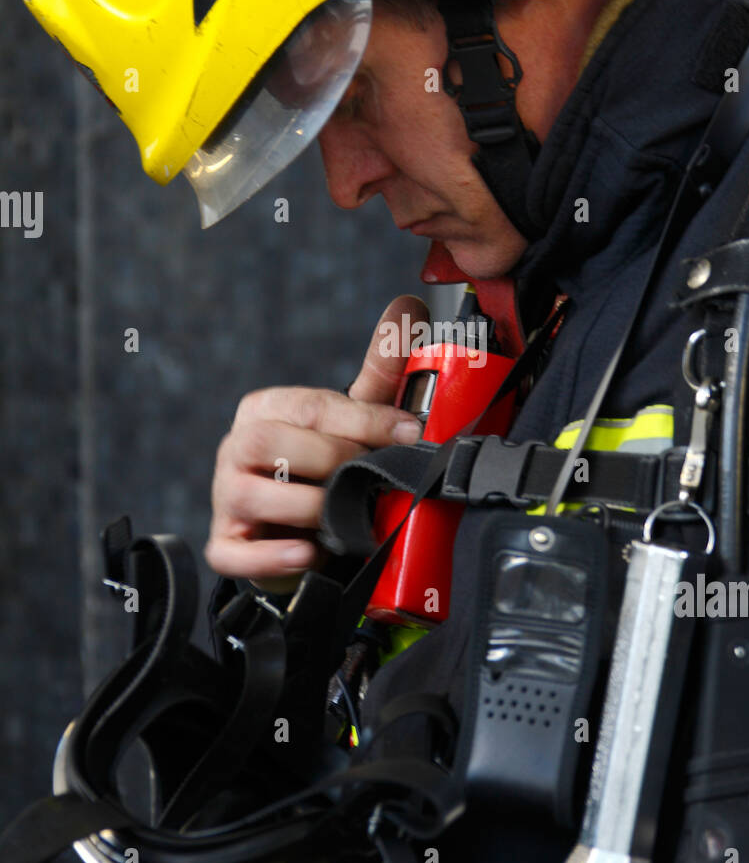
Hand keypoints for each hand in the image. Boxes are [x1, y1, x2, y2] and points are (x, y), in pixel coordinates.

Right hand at [205, 295, 429, 589]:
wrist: (308, 531)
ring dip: (308, 509)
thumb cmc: (328, 468)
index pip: (310, 405)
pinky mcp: (225, 544)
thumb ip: (382, 368)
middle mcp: (237, 446)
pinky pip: (234, 552)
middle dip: (332, 461)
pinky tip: (307, 554)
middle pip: (270, 444)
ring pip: (250, 496)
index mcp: (267, 409)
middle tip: (374, 477)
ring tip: (344, 519)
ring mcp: (225, 496)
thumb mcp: (355, 418)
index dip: (366, 420)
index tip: (409, 433)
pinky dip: (272, 557)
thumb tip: (410, 305)